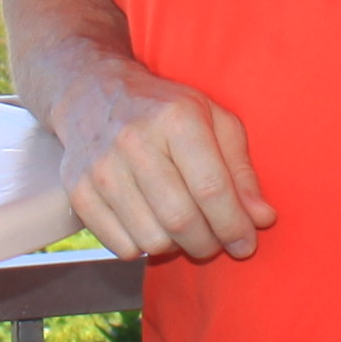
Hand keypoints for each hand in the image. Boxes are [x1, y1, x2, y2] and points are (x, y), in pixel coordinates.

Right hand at [54, 53, 278, 262]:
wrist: (92, 94)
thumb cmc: (165, 111)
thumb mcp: (213, 121)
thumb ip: (242, 171)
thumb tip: (263, 219)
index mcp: (177, 118)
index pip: (212, 189)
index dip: (234, 225)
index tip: (246, 243)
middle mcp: (135, 141)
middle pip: (182, 220)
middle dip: (208, 243)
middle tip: (215, 242)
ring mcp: (101, 168)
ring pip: (152, 240)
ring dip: (176, 247)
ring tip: (182, 228)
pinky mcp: (77, 190)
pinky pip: (122, 247)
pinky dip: (143, 247)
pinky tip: (149, 223)